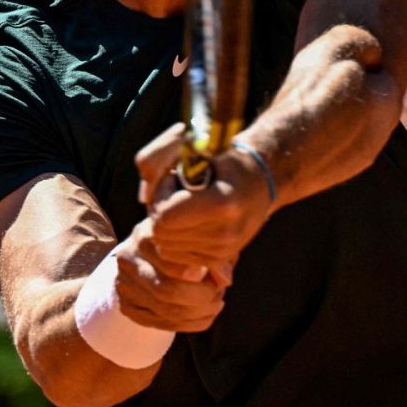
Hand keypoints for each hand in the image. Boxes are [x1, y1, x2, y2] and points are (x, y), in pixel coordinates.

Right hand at [113, 219, 227, 332]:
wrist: (148, 255)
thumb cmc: (181, 245)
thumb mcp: (199, 241)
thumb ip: (213, 257)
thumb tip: (224, 280)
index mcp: (146, 235)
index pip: (175, 262)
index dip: (204, 275)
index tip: (219, 277)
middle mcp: (129, 259)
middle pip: (168, 291)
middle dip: (202, 299)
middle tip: (218, 294)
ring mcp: (124, 285)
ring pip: (167, 312)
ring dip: (199, 313)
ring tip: (215, 304)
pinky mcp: (126, 306)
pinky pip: (161, 324)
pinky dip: (189, 325)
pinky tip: (204, 315)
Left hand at [134, 123, 271, 279]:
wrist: (260, 181)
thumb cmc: (223, 159)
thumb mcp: (196, 146)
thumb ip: (161, 158)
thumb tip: (145, 196)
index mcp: (222, 203)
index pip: (164, 217)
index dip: (161, 196)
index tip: (175, 178)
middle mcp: (225, 232)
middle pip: (161, 234)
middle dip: (161, 211)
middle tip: (179, 193)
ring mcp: (223, 250)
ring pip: (166, 248)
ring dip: (168, 226)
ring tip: (187, 206)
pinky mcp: (219, 260)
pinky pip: (176, 256)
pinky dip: (175, 240)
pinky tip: (191, 221)